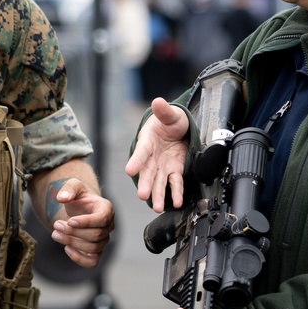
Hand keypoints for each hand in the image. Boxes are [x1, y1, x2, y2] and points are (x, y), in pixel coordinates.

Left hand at [50, 178, 114, 268]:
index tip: (69, 221)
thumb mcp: (73, 186)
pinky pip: (92, 262)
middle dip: (73, 232)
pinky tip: (66, 248)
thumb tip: (62, 198)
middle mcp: (109, 226)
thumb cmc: (78, 198)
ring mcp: (104, 240)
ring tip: (55, 234)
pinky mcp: (96, 252)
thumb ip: (69, 188)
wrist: (77, 210)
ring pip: (93, 248)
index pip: (103, 219)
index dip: (86, 222)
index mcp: (106, 209)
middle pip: (96, 235)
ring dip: (72, 242)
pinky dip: (79, 258)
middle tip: (56, 225)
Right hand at [125, 97, 189, 212]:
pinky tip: (176, 203)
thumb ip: (164, 111)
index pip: (141, 153)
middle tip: (142, 195)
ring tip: (156, 207)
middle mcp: (152, 158)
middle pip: (147, 173)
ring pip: (159, 183)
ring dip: (158, 195)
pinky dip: (176, 194)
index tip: (129, 170)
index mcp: (148, 142)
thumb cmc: (170, 121)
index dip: (135, 161)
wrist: (178, 129)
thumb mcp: (169, 114)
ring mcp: (162, 167)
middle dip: (145, 184)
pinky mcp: (174, 171)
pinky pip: (175, 184)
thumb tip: (157, 101)